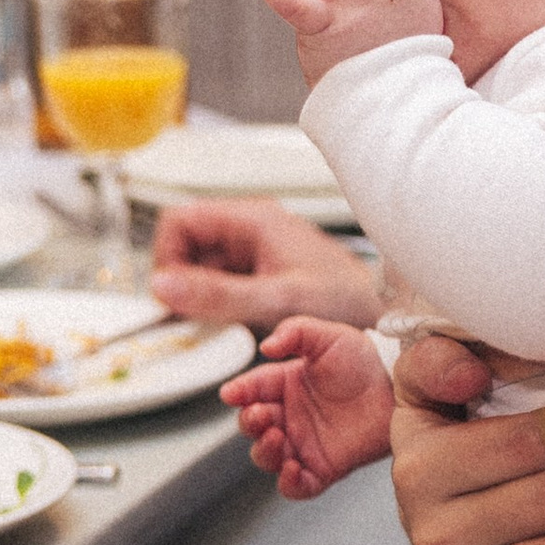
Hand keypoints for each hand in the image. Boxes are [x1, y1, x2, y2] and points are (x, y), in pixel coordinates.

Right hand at [147, 198, 379, 331]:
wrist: (378, 319)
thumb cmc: (345, 301)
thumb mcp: (277, 299)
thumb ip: (219, 294)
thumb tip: (165, 285)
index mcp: (253, 219)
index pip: (180, 220)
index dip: (166, 255)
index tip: (169, 293)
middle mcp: (249, 231)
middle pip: (185, 244)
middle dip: (178, 279)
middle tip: (184, 314)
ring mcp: (253, 254)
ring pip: (198, 267)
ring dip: (193, 295)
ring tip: (206, 322)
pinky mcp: (257, 277)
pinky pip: (217, 285)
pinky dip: (211, 305)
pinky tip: (223, 325)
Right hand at [222, 315, 395, 497]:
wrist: (399, 386)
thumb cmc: (364, 361)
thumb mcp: (328, 336)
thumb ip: (295, 332)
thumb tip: (266, 346)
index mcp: (284, 385)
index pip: (252, 389)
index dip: (239, 392)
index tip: (230, 393)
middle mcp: (289, 416)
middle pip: (254, 426)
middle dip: (250, 422)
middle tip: (261, 414)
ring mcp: (304, 444)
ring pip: (268, 457)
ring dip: (264, 450)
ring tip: (276, 436)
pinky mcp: (324, 468)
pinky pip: (297, 486)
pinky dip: (288, 483)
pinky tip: (292, 469)